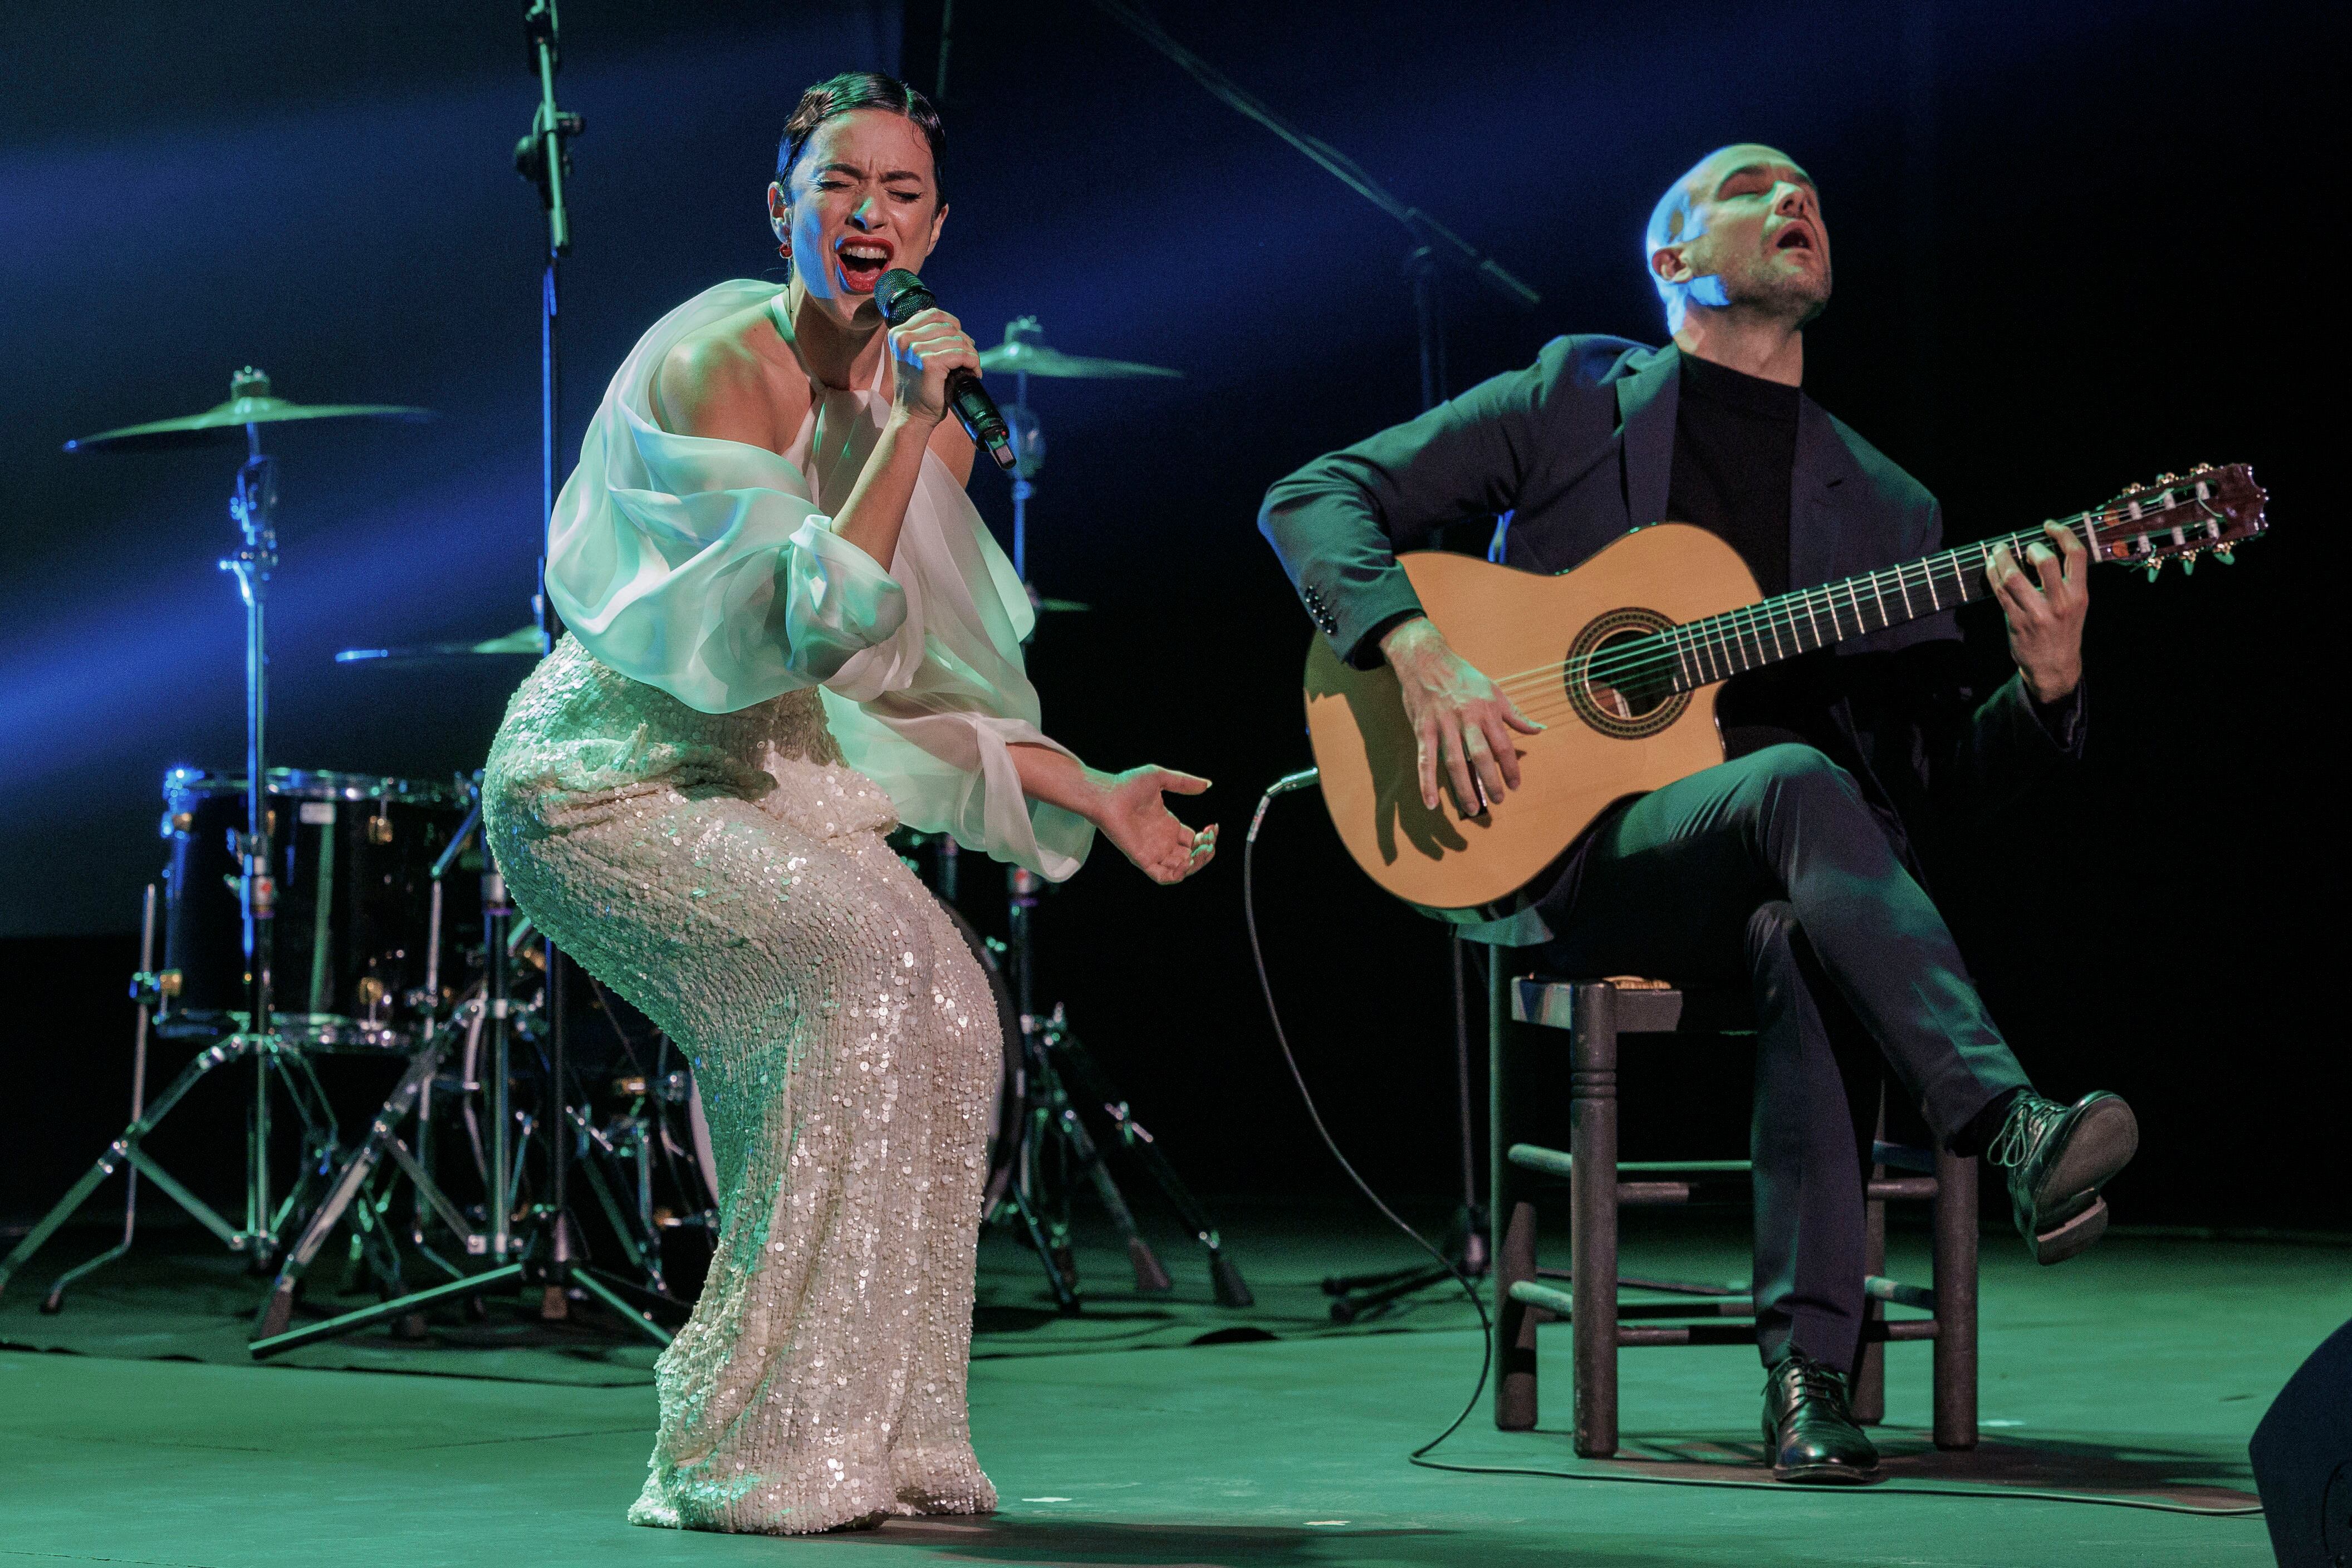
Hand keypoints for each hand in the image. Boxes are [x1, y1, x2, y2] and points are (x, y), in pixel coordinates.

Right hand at [885, 306, 978, 426]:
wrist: (911, 415)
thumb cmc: (917, 388)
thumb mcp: (914, 356)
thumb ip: (924, 338)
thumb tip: (955, 328)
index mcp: (898, 333)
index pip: (934, 314)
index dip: (953, 325)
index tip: (960, 341)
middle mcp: (904, 338)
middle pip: (948, 326)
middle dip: (964, 342)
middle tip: (969, 359)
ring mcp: (915, 349)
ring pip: (958, 340)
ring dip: (971, 354)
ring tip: (971, 368)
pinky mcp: (929, 362)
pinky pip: (961, 354)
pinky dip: (973, 362)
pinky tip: (973, 373)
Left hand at [1091, 766, 1216, 884]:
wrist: (1106, 795)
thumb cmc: (1127, 785)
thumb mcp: (1160, 778)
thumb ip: (1184, 783)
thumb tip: (1208, 784)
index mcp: (1168, 825)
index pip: (1193, 840)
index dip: (1206, 838)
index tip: (1212, 827)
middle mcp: (1162, 841)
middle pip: (1191, 856)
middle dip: (1205, 852)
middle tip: (1209, 840)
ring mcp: (1153, 852)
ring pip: (1181, 869)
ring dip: (1196, 864)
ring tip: (1201, 850)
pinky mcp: (1142, 859)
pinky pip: (1163, 877)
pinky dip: (1177, 875)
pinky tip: (1186, 862)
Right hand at [1380, 616, 1544, 813]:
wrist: (1426, 660)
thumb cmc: (1462, 676)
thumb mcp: (1494, 690)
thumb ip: (1515, 715)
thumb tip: (1539, 730)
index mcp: (1486, 710)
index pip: (1503, 745)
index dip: (1511, 768)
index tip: (1516, 785)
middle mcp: (1466, 719)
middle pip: (1481, 756)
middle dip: (1491, 781)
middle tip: (1498, 800)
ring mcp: (1443, 725)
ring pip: (1455, 762)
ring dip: (1464, 788)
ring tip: (1473, 809)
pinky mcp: (1423, 729)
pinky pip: (1425, 760)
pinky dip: (1427, 783)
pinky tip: (1431, 803)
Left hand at [1988, 521, 2088, 703]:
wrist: (2054, 667)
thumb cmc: (2063, 631)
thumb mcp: (2075, 605)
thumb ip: (2065, 581)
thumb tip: (2042, 549)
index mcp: (2079, 594)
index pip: (2077, 554)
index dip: (2062, 533)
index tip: (2049, 525)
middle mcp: (2060, 602)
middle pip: (2045, 561)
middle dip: (2031, 547)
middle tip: (2024, 547)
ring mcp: (2037, 613)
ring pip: (2014, 576)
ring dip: (2001, 558)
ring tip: (1997, 551)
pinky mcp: (2017, 621)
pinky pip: (1999, 592)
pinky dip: (1992, 575)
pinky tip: (1990, 567)